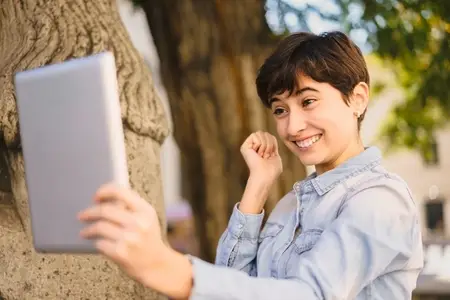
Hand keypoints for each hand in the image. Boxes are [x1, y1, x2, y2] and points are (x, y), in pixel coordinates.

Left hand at [78, 183, 192, 298]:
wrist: (156, 265)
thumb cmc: (148, 239)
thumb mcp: (147, 218)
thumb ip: (132, 206)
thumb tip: (105, 197)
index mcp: (145, 211)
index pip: (121, 192)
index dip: (104, 191)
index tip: (96, 196)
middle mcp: (138, 223)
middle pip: (105, 210)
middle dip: (90, 212)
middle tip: (83, 215)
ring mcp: (129, 238)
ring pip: (99, 226)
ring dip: (88, 229)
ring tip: (85, 232)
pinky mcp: (120, 253)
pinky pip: (100, 243)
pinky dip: (96, 242)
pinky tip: (96, 243)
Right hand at [240, 131, 282, 183]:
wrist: (265, 176)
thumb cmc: (271, 171)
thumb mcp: (276, 156)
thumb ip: (273, 145)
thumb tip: (270, 136)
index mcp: (261, 149)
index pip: (270, 136)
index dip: (273, 144)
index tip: (271, 156)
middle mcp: (254, 146)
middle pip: (266, 133)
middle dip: (269, 144)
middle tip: (266, 156)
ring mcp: (249, 146)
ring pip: (260, 133)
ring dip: (265, 146)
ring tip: (261, 156)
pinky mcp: (244, 146)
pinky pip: (255, 135)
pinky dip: (259, 145)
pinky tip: (257, 154)